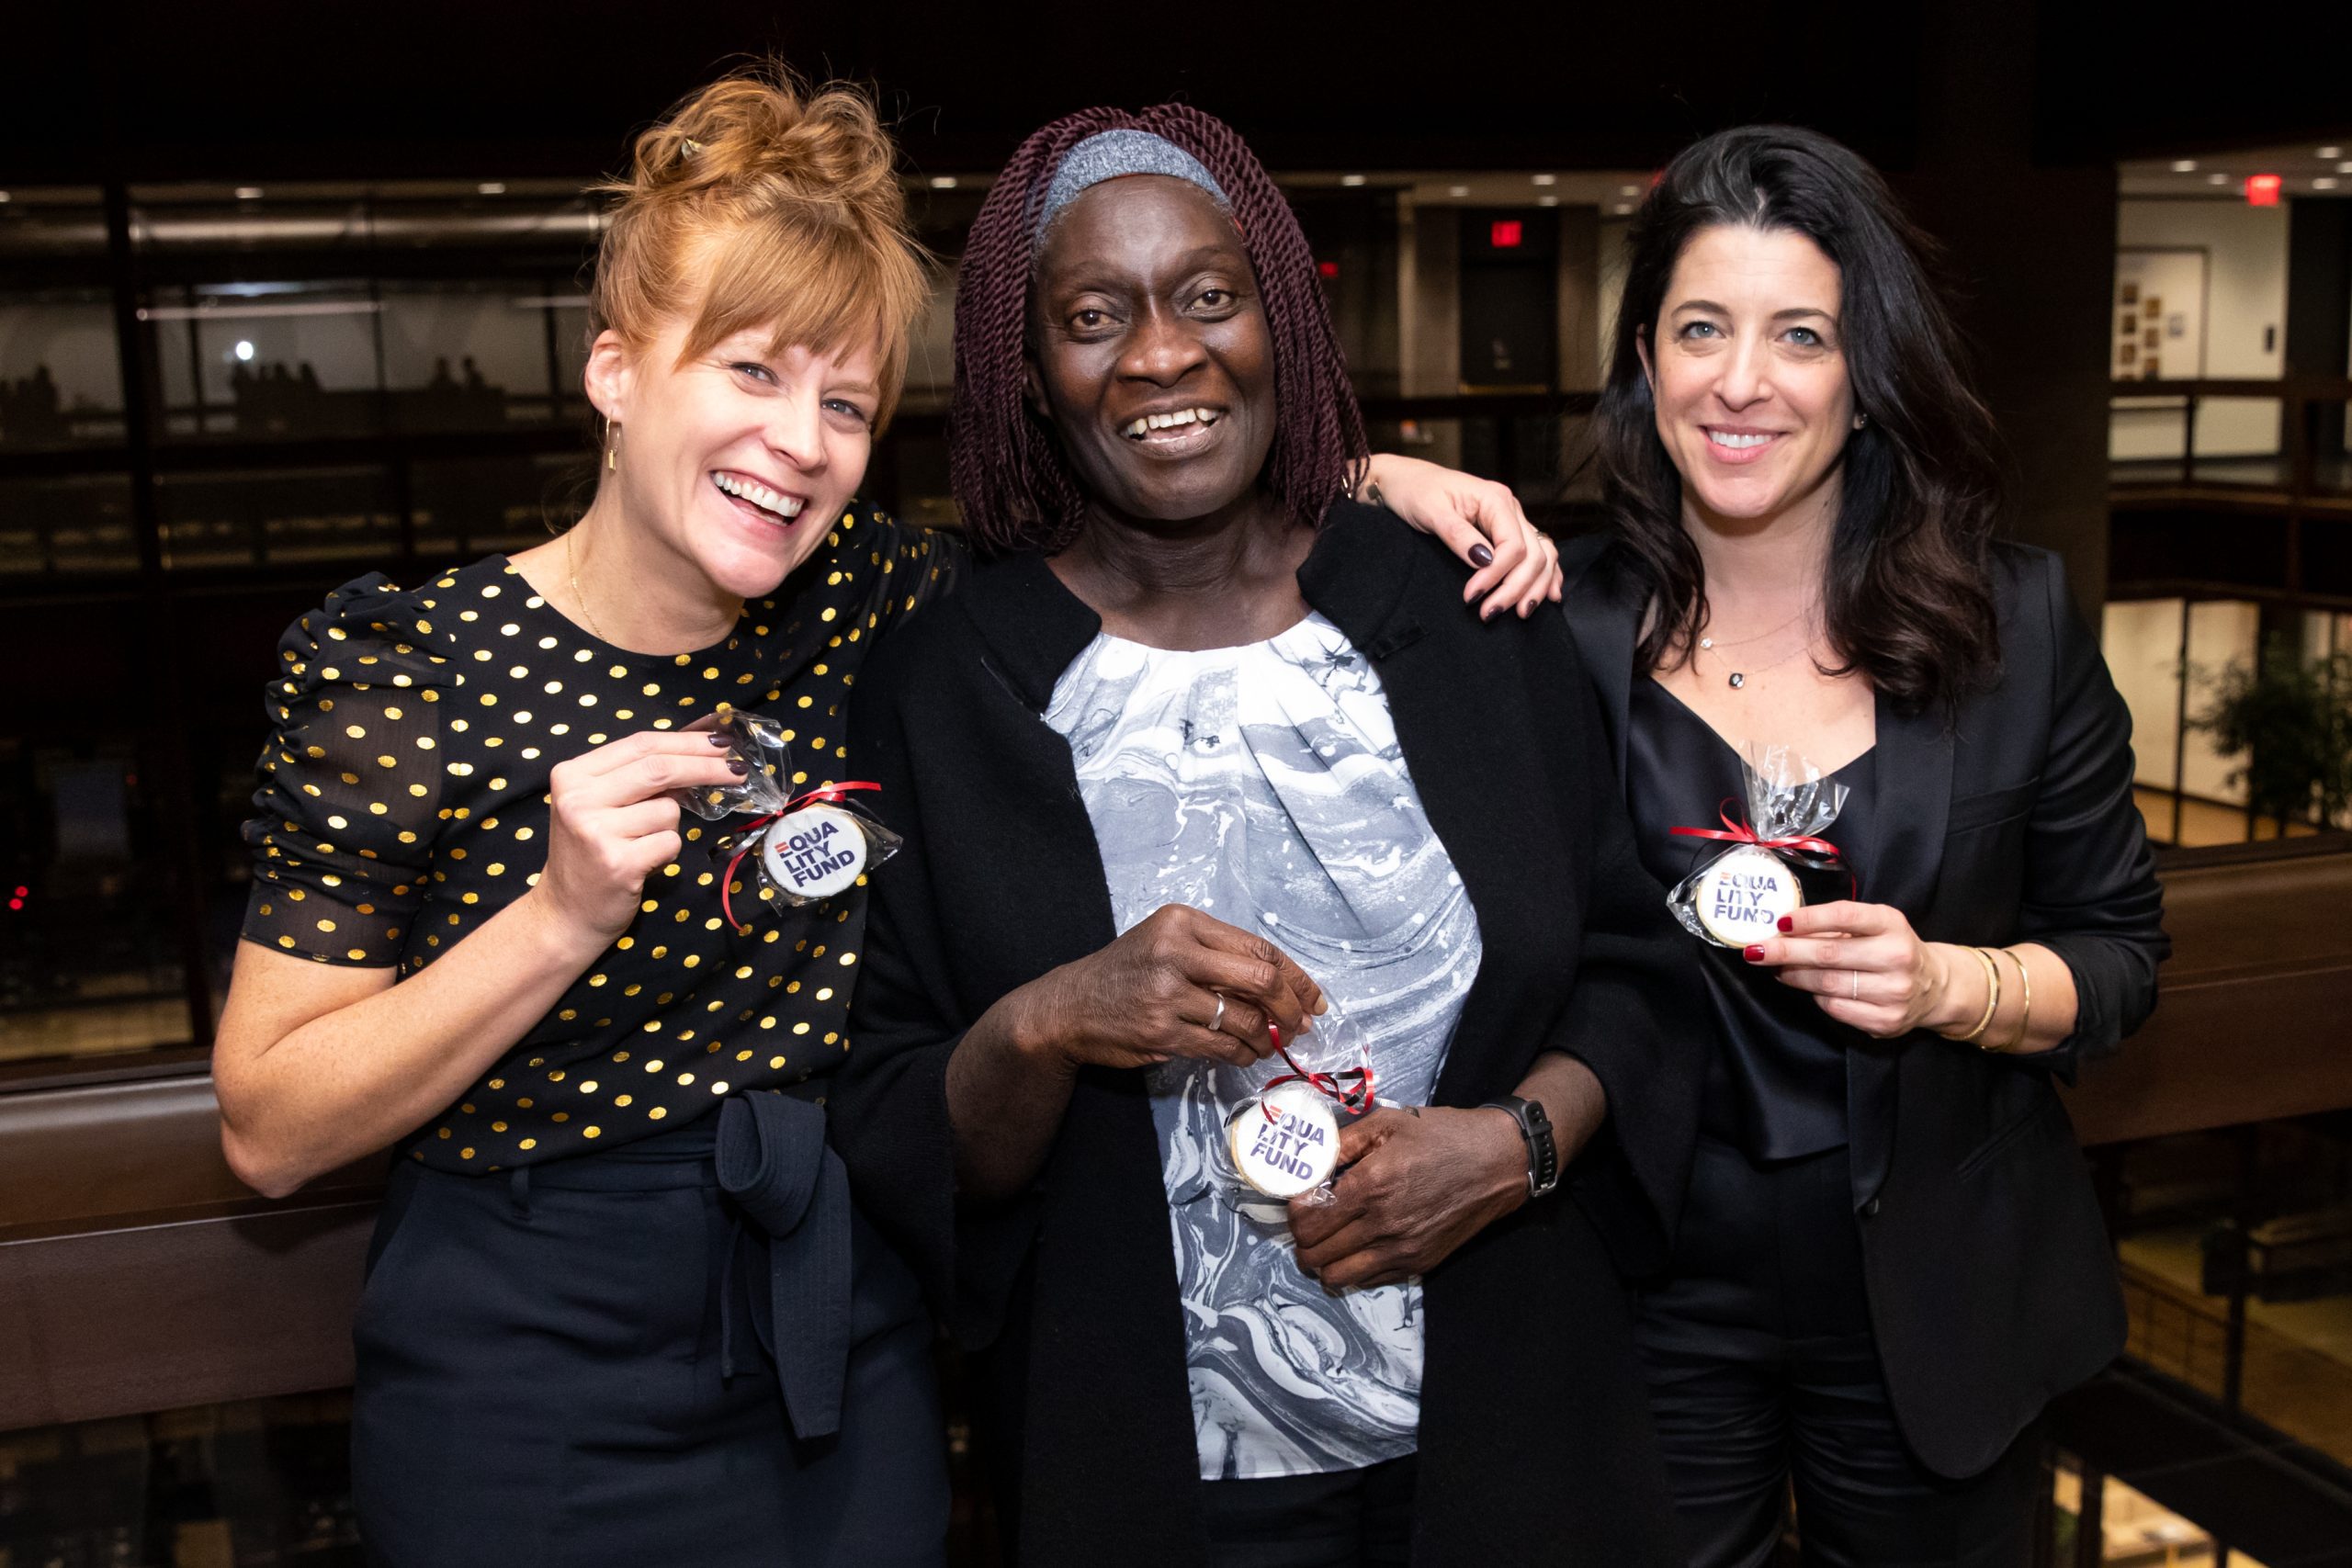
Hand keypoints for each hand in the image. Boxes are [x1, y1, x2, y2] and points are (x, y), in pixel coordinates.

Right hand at [531, 729, 745, 949]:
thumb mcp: (601, 805)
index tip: (720, 741)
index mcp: (572, 775)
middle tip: (738, 769)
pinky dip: (667, 851)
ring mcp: (596, 832)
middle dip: (706, 766)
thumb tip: (702, 751)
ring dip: (670, 826)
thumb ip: (638, 778)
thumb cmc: (590, 854)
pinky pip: (669, 842)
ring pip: (669, 810)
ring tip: (642, 844)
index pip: (641, 745)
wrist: (565, 912)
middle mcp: (578, 799)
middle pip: (659, 769)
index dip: (686, 741)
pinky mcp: (618, 863)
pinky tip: (643, 862)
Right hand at [1012, 904, 1326, 1075]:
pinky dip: (1243, 1055)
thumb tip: (1284, 987)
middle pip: (1261, 980)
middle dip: (1290, 1008)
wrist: (1070, 1006)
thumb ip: (1218, 955)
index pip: (1258, 948)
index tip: (1314, 998)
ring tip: (1270, 1043)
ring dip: (1267, 1038)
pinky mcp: (1162, 1032)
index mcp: (1183, 922)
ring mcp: (1167, 993)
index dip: (1296, 977)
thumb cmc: (1126, 972)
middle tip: (1300, 1025)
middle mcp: (1175, 952)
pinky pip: (1221, 1047)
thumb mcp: (1167, 943)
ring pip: (1244, 1019)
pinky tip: (1245, 1054)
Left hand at [1288, 1106, 1525, 1290]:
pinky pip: (1368, 1282)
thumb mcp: (1388, 1123)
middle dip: (1303, 1238)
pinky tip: (1358, 1246)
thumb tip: (1307, 1164)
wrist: (1497, 1161)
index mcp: (1370, 1185)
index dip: (1294, 1211)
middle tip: (1311, 1220)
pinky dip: (1353, 1269)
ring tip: (1330, 1239)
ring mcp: (1402, 1250)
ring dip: (1323, 1261)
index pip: (1306, 1221)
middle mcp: (1382, 1225)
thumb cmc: (1442, 1135)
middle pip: (1314, 1254)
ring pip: (1336, 1277)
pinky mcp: (1418, 1263)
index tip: (1303, 1199)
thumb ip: (1341, 1144)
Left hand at [1362, 453, 1562, 618]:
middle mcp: (1511, 509)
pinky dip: (1546, 575)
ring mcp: (1512, 520)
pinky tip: (1550, 595)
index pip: (1513, 546)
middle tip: (1489, 613)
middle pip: (1533, 555)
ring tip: (1521, 613)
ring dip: (1535, 587)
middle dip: (1515, 588)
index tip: (1472, 597)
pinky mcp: (1508, 532)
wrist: (1406, 481)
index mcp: (1496, 500)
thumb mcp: (1432, 512)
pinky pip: (1538, 553)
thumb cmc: (1416, 492)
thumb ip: (1459, 535)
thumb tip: (1485, 561)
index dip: (1497, 576)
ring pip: (1543, 556)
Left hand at [1741, 900, 1960, 1039]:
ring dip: (1794, 976)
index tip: (1779, 922)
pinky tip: (1809, 988)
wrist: (1935, 986)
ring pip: (1827, 984)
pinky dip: (1817, 997)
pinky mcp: (1886, 1021)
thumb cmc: (1891, 948)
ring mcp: (1894, 992)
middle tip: (1756, 950)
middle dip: (1786, 952)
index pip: (1845, 916)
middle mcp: (1897, 956)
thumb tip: (1783, 929)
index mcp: (1892, 924)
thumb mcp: (1875, 925)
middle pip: (1829, 954)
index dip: (1808, 918)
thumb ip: (1837, 924)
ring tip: (1777, 969)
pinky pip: (1836, 1008)